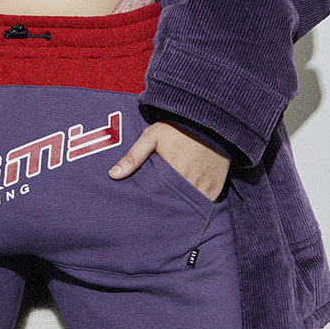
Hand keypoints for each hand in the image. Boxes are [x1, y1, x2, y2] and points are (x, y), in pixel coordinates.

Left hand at [108, 121, 230, 201]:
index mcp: (171, 175)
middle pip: (175, 205)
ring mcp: (205, 188)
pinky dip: (199, 201)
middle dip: (167, 206)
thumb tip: (112, 175)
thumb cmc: (177, 128)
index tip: (148, 206)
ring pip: (191, 206)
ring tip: (174, 204)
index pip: (159, 199)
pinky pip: (206, 202)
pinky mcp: (217, 188)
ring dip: (183, 205)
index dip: (154, 203)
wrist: (209, 120)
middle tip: (160, 208)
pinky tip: (192, 199)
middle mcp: (189, 185)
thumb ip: (133, 157)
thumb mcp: (152, 137)